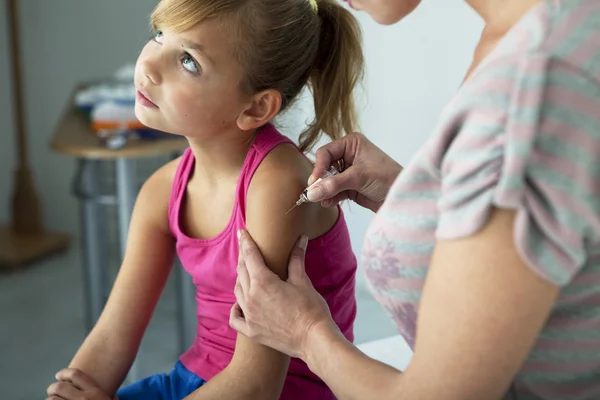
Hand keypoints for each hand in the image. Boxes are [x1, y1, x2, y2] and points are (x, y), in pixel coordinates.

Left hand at [46, 369, 111, 399]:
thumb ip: (110, 397)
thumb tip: (115, 397)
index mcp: (96, 392)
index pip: (76, 375)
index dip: (64, 373)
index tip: (59, 375)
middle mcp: (84, 399)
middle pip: (60, 387)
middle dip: (53, 388)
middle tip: (52, 390)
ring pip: (52, 399)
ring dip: (51, 399)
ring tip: (52, 399)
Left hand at [230, 230, 337, 359]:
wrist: (314, 340)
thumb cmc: (311, 310)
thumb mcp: (303, 281)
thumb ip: (296, 259)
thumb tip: (300, 239)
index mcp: (263, 282)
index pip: (250, 256)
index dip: (246, 242)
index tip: (243, 233)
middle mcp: (250, 297)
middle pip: (241, 271)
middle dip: (243, 257)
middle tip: (245, 248)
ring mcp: (249, 315)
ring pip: (237, 291)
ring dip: (241, 279)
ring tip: (247, 272)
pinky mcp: (251, 331)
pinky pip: (235, 318)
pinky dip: (235, 308)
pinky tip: (240, 303)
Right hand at [307, 132, 401, 211]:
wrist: (402, 197)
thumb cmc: (387, 178)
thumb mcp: (358, 178)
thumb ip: (333, 185)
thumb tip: (312, 192)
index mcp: (351, 143)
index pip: (326, 152)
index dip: (318, 167)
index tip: (314, 182)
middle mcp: (348, 155)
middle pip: (325, 167)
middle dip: (321, 180)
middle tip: (314, 193)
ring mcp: (348, 172)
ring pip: (328, 180)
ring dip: (324, 190)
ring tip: (322, 200)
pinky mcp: (350, 186)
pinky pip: (334, 190)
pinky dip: (330, 197)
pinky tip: (328, 203)